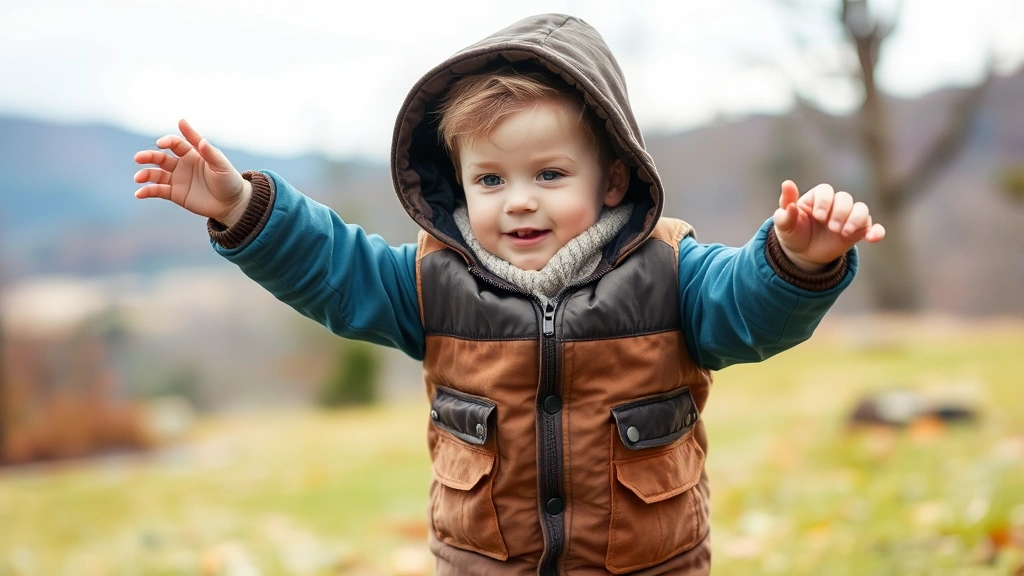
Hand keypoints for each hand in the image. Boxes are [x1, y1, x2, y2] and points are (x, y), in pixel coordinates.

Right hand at [133, 119, 251, 225]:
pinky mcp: (175, 194)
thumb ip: (210, 153)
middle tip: (138, 158)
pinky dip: (148, 191)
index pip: (176, 143)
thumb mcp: (222, 166)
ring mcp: (177, 179)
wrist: (231, 204)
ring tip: (138, 178)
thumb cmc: (229, 181)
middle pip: (161, 157)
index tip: (161, 143)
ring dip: (145, 174)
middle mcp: (182, 164)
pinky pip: (158, 191)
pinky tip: (139, 193)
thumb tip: (201, 140)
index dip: (168, 141)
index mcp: (193, 153)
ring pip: (156, 173)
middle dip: (149, 156)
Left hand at [773, 180, 884, 271]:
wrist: (803, 254)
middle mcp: (835, 204)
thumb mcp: (784, 225)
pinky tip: (872, 238)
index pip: (826, 190)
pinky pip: (873, 227)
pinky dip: (876, 231)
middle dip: (840, 212)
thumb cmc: (793, 234)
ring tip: (844, 233)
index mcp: (817, 198)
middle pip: (845, 198)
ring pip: (861, 209)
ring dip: (856, 219)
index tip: (818, 216)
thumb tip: (787, 184)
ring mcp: (848, 217)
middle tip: (831, 228)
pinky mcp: (858, 231)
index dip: (824, 202)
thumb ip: (785, 208)